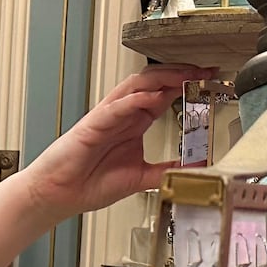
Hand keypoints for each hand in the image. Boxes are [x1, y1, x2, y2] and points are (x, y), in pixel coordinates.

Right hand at [23, 64, 214, 219]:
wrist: (58, 195)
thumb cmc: (88, 184)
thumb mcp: (140, 178)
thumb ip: (166, 170)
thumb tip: (195, 168)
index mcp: (133, 125)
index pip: (163, 94)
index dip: (186, 84)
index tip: (209, 79)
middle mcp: (121, 116)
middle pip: (153, 82)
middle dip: (180, 73)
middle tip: (205, 70)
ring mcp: (107, 118)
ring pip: (135, 86)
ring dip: (161, 79)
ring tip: (184, 75)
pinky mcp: (92, 126)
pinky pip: (115, 107)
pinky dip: (134, 100)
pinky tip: (152, 97)